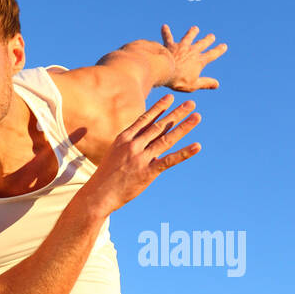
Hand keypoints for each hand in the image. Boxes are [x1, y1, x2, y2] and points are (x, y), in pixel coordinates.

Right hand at [82, 94, 201, 213]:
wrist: (97, 195)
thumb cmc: (104, 176)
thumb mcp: (113, 153)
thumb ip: (127, 143)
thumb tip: (138, 137)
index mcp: (124, 138)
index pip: (145, 119)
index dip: (159, 107)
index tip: (170, 98)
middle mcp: (133, 145)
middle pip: (159, 126)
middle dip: (176, 113)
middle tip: (191, 103)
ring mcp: (141, 158)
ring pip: (166, 139)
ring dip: (183, 127)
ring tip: (197, 117)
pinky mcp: (147, 172)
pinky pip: (169, 160)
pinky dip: (184, 153)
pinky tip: (197, 146)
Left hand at [160, 24, 226, 90]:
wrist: (164, 70)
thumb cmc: (178, 80)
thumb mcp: (193, 84)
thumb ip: (205, 83)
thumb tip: (217, 85)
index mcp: (199, 61)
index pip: (212, 55)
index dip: (218, 50)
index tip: (224, 46)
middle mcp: (192, 51)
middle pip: (202, 44)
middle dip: (208, 40)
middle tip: (212, 36)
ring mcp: (181, 47)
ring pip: (188, 37)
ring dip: (192, 32)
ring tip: (195, 28)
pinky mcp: (170, 45)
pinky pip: (168, 37)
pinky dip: (166, 32)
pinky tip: (164, 26)